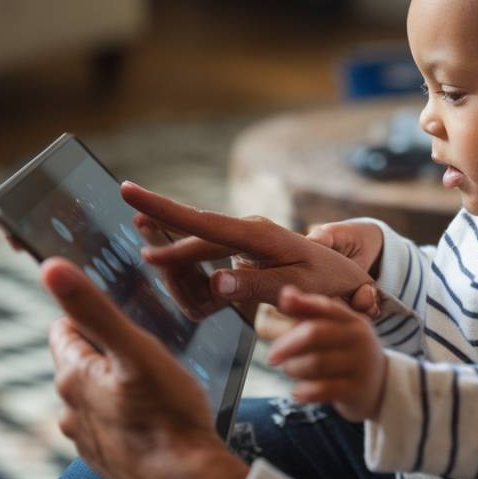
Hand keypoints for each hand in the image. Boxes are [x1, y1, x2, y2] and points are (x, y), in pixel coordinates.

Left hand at [42, 257, 246, 478]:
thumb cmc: (167, 414)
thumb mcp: (135, 350)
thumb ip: (93, 308)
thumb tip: (49, 267)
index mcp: (71, 376)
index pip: (65, 328)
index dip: (93, 315)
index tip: (125, 314)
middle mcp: (69, 409)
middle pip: (83, 360)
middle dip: (109, 349)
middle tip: (150, 345)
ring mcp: (87, 438)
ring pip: (99, 393)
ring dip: (120, 382)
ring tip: (158, 381)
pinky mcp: (108, 459)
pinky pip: (114, 422)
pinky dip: (130, 413)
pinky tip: (159, 415)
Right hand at [120, 182, 379, 317]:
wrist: (349, 274)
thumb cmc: (327, 281)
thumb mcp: (297, 287)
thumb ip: (257, 286)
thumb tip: (215, 284)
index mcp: (257, 236)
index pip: (202, 222)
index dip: (163, 208)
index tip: (129, 191)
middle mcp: (247, 230)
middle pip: (194, 234)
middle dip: (162, 236)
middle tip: (137, 241)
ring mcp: (245, 237)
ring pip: (199, 245)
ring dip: (176, 253)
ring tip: (157, 255)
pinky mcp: (245, 248)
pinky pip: (210, 252)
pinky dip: (191, 259)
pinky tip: (173, 258)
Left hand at [267, 286, 388, 422]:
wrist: (380, 386)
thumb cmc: (347, 353)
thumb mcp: (335, 330)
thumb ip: (309, 312)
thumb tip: (286, 292)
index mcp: (351, 320)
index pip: (325, 306)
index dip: (301, 304)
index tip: (280, 307)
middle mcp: (358, 338)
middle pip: (315, 333)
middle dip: (287, 344)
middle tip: (272, 357)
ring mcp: (360, 364)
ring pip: (315, 362)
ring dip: (293, 368)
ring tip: (290, 371)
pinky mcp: (357, 390)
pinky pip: (323, 389)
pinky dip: (304, 391)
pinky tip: (298, 392)